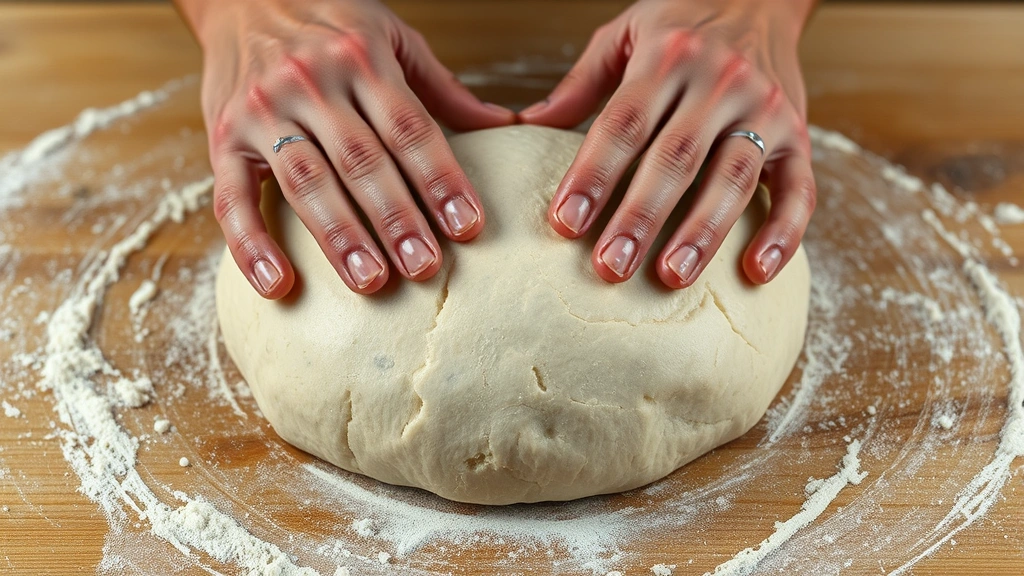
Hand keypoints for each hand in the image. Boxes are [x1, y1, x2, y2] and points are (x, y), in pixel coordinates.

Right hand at [178, 0, 513, 297]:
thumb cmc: (327, 20)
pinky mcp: (222, 138)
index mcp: (360, 58)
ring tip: (372, 281)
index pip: (409, 127)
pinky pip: (231, 197)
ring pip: (305, 180)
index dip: (440, 178)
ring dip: (339, 236)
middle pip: (361, 159)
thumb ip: (440, 87)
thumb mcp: (389, 36)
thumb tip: (504, 126)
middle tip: (426, 267)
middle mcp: (310, 82)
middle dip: (396, 217)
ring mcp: (262, 111)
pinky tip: (278, 284)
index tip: (468, 226)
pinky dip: (251, 244)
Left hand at [520, 0, 816, 287]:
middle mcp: (720, 82)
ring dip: (703, 232)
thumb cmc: (684, 21)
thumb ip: (582, 83)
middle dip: (641, 216)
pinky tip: (756, 272)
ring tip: (671, 276)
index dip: (594, 174)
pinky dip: (784, 233)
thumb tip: (529, 125)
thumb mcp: (627, 33)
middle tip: (610, 268)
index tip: (565, 223)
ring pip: (734, 177)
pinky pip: (800, 189)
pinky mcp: (798, 136)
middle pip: (676, 157)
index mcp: (668, 57)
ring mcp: (764, 109)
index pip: (624, 122)